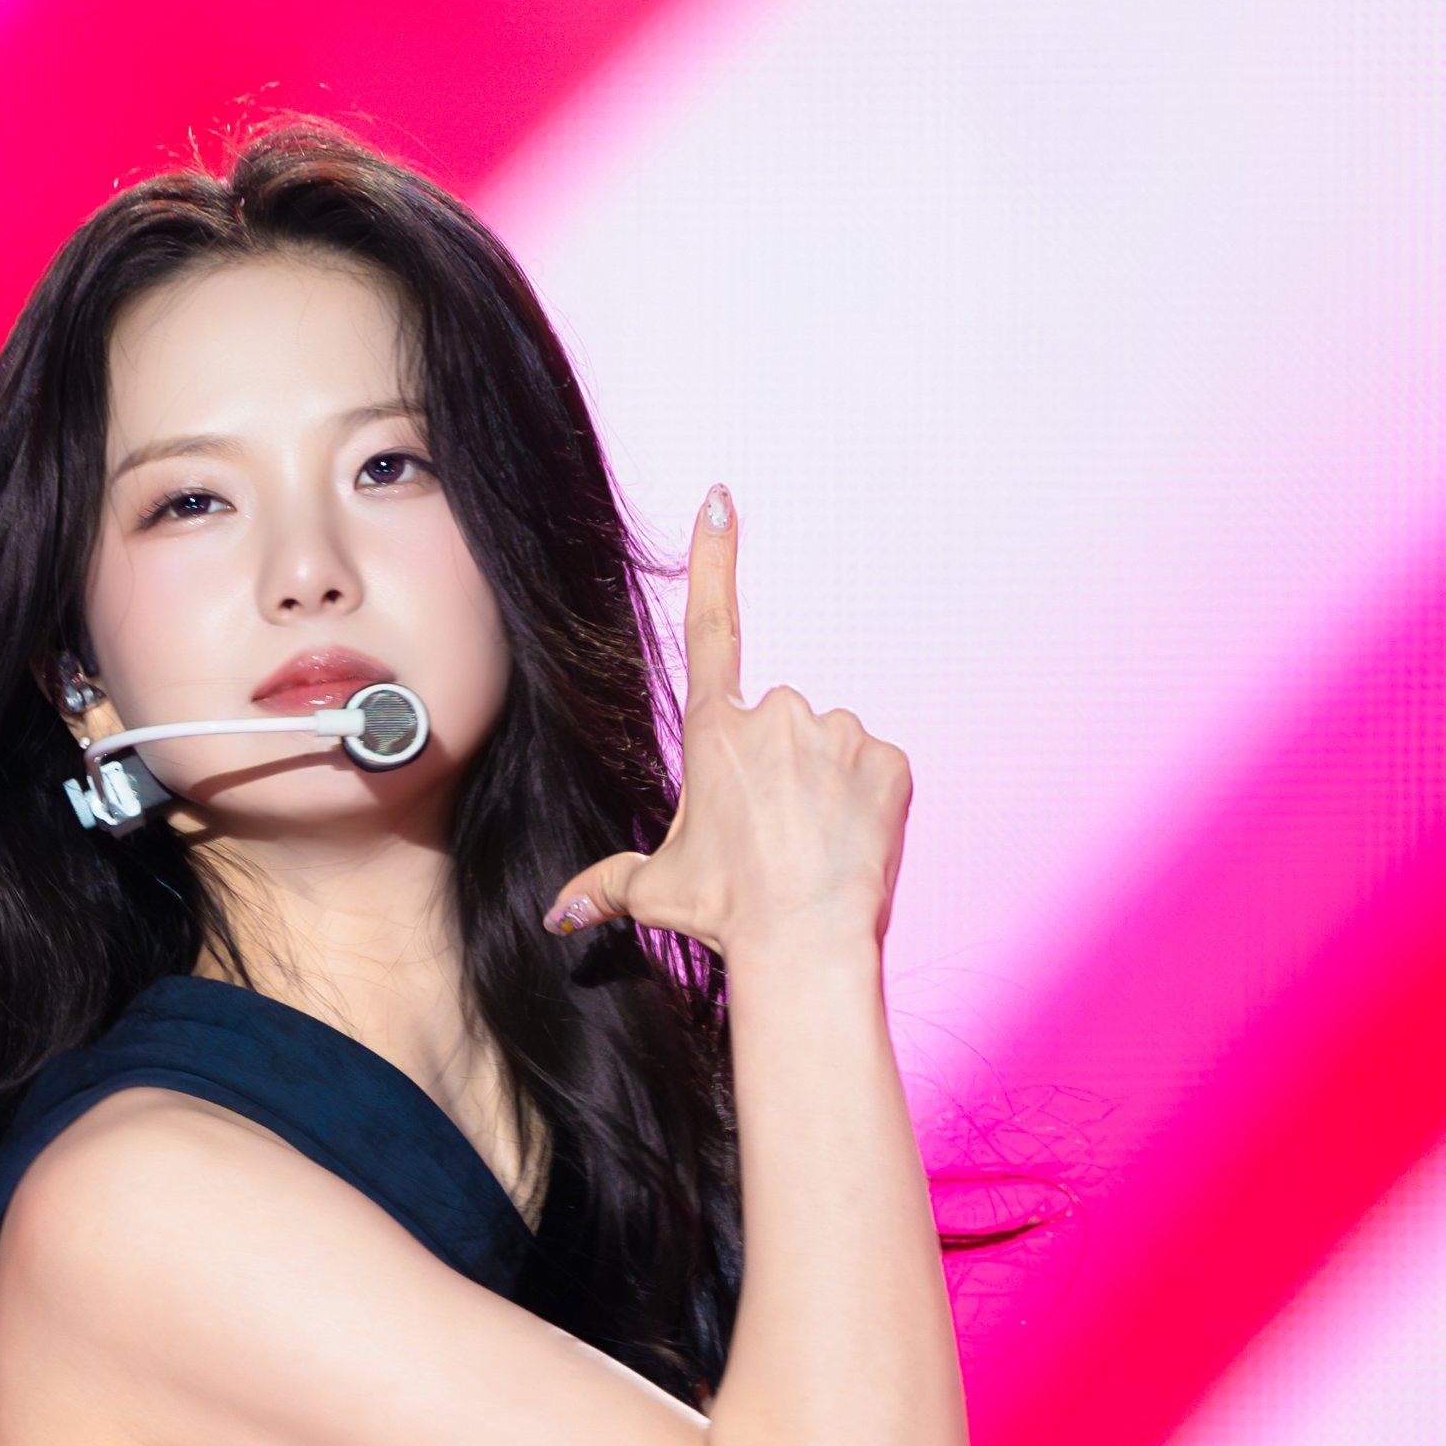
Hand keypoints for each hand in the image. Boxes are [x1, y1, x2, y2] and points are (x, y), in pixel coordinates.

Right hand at [542, 487, 910, 959]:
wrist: (802, 944)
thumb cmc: (726, 914)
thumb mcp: (656, 892)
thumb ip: (606, 887)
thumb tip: (557, 915)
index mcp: (716, 732)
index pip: (711, 626)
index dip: (714, 560)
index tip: (721, 501)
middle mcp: (777, 715)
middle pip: (778, 725)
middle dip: (777, 769)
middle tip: (771, 837)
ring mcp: (837, 732)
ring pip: (830, 746)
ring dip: (823, 786)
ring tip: (810, 848)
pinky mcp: (888, 760)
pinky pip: (876, 771)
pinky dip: (865, 802)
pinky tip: (847, 844)